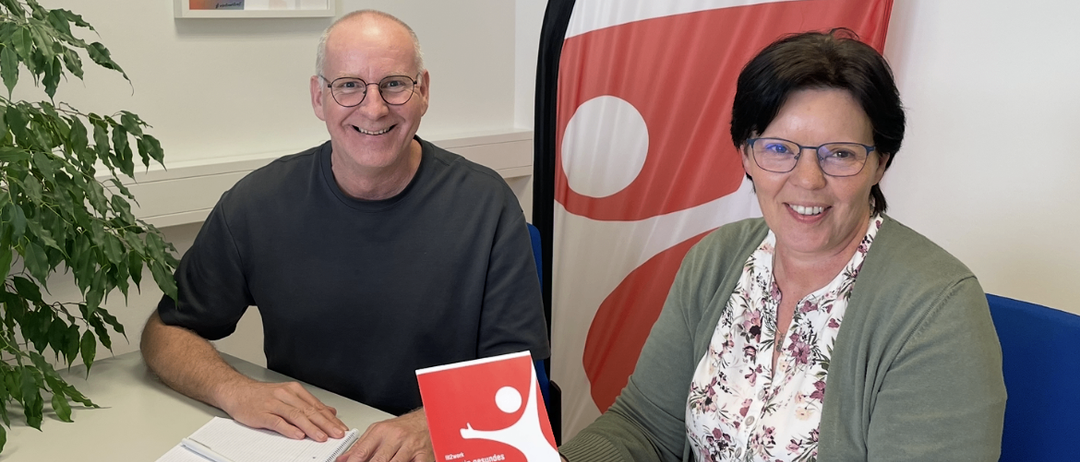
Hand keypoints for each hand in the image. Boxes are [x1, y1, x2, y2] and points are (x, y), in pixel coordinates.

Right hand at [218, 380, 348, 441]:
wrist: (237, 391)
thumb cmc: (262, 396)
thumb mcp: (288, 396)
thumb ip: (309, 404)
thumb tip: (330, 411)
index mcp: (294, 390)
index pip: (317, 406)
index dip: (330, 418)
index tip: (341, 428)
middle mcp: (286, 395)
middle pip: (309, 411)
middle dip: (326, 424)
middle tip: (337, 434)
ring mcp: (274, 404)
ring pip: (296, 416)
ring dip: (311, 428)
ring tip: (322, 437)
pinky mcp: (262, 413)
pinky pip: (278, 422)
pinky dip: (289, 429)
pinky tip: (298, 435)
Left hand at [337, 408, 432, 461]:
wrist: (426, 421)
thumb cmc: (403, 427)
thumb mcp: (379, 431)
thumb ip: (361, 446)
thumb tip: (344, 458)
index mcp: (382, 431)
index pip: (362, 451)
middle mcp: (396, 438)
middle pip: (378, 460)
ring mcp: (410, 447)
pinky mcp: (423, 456)